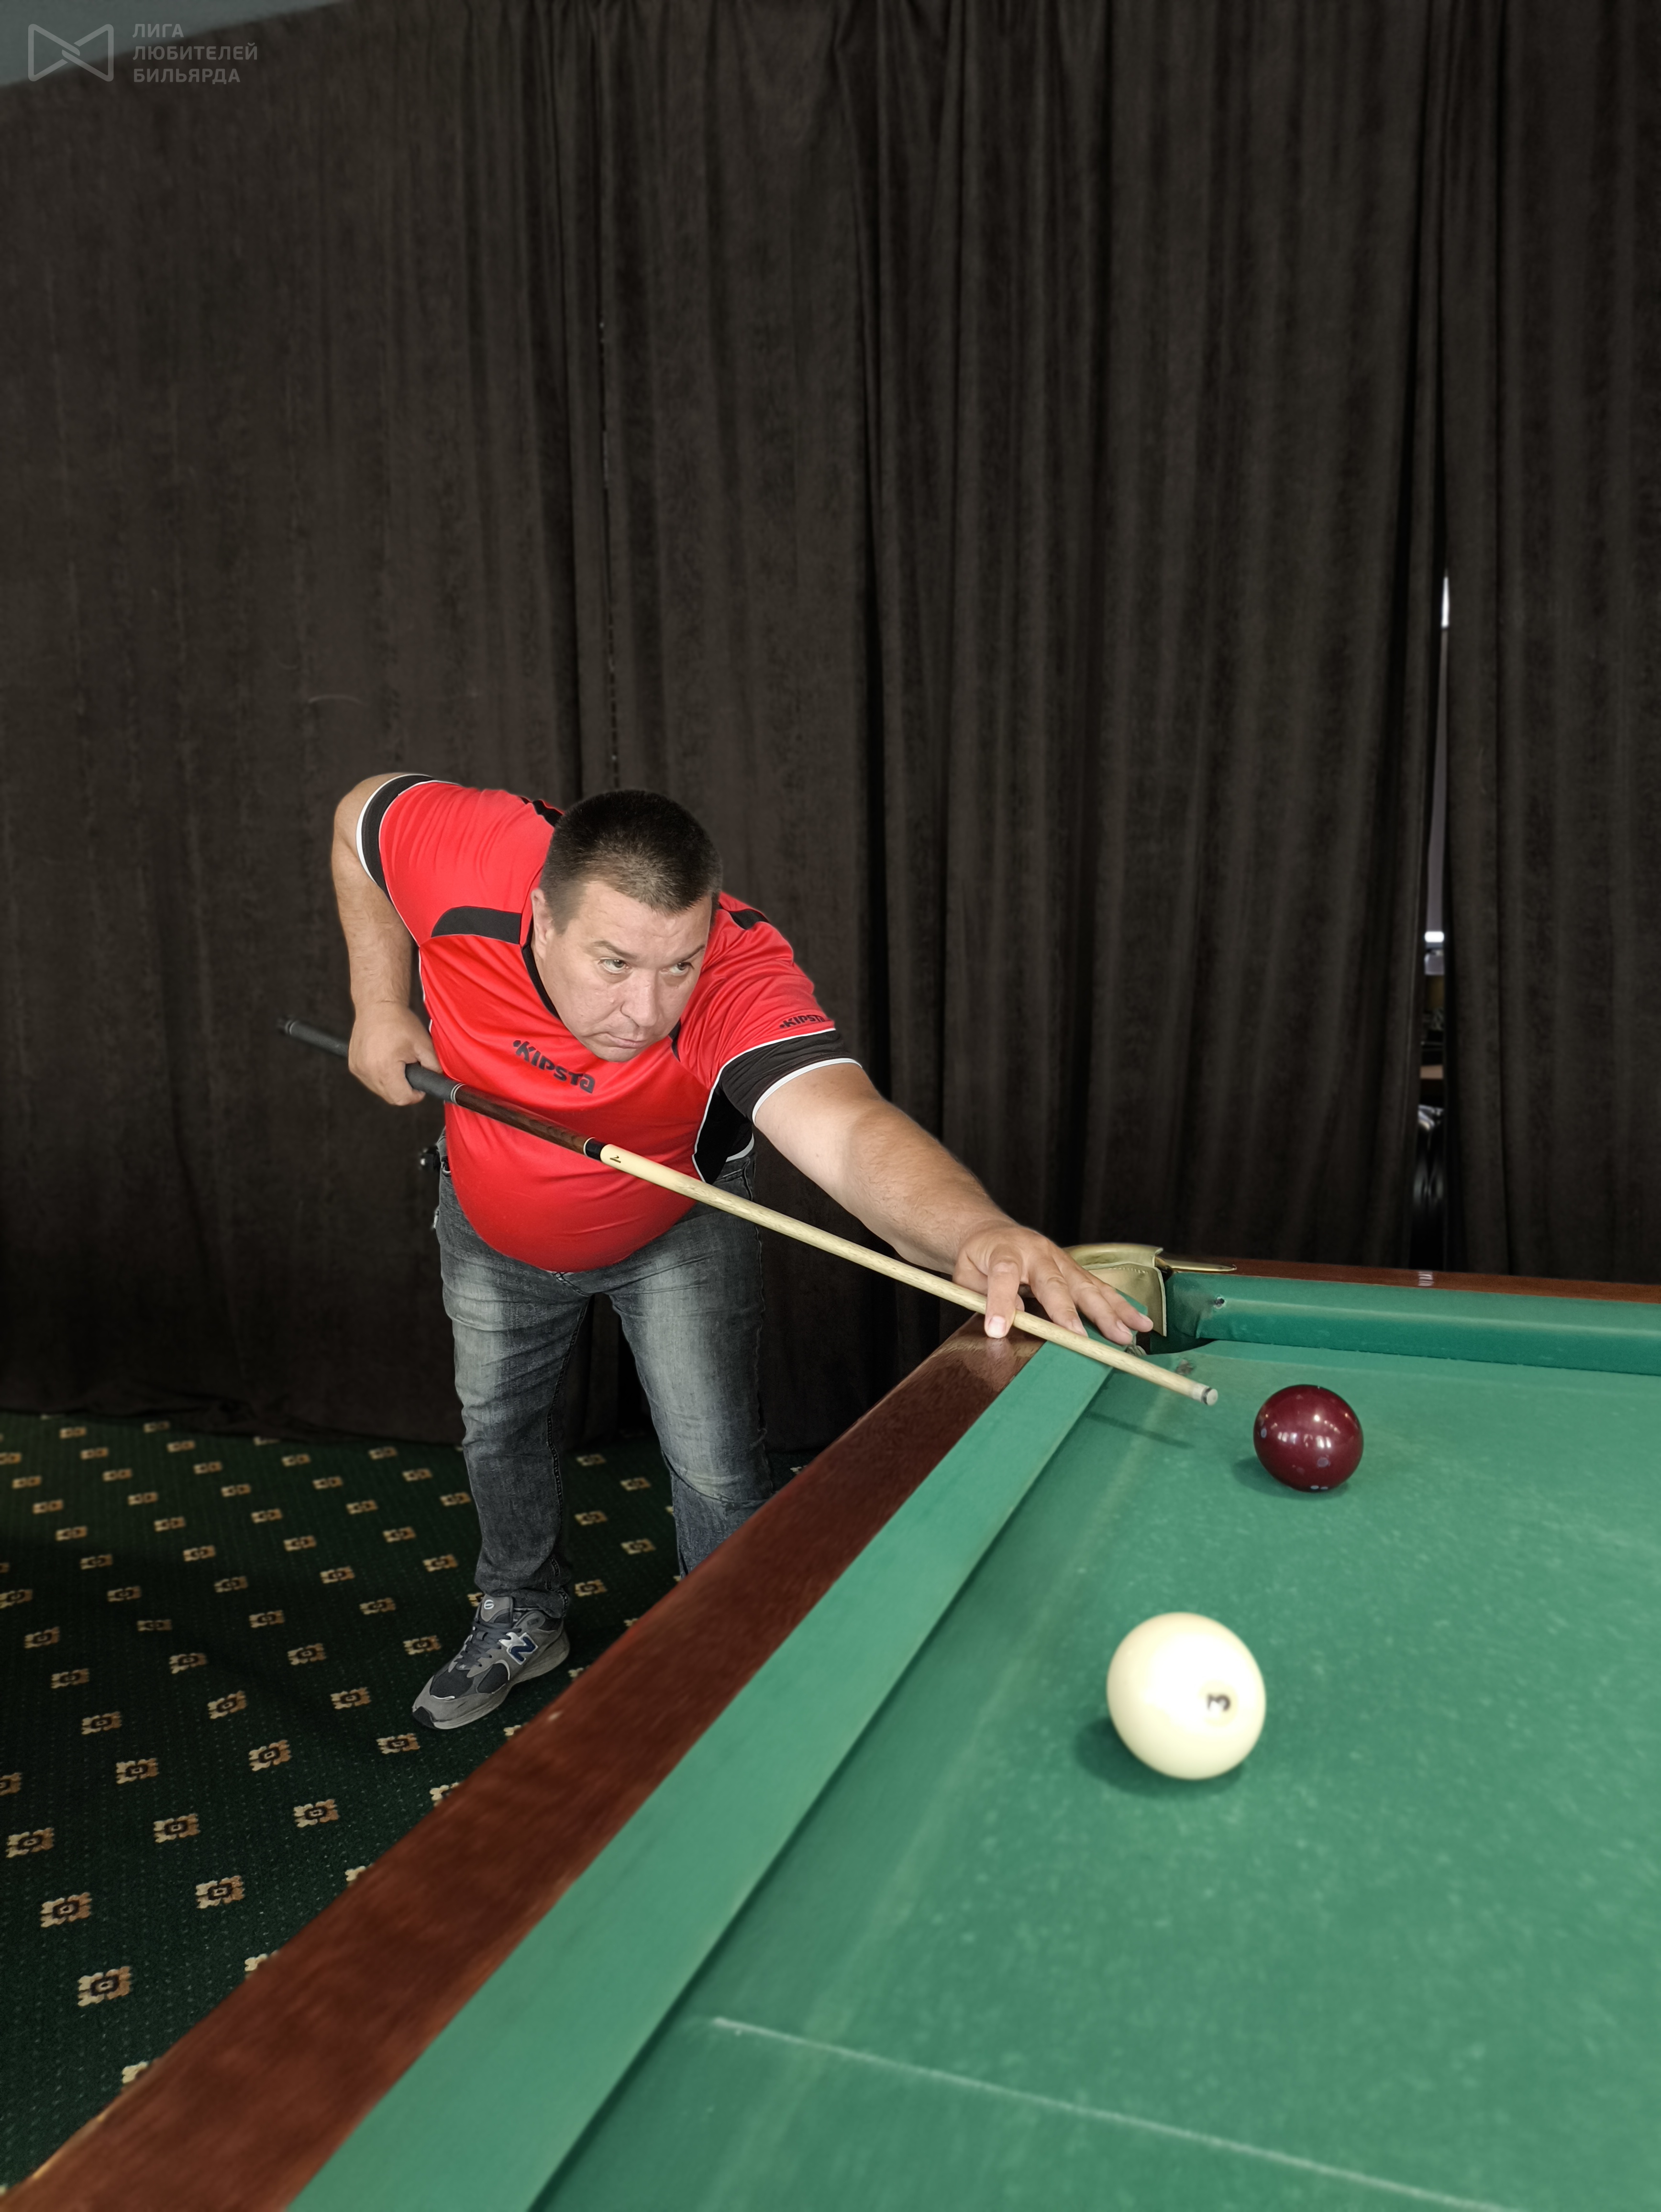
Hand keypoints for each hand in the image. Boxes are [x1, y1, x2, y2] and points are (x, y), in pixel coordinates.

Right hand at [347, 1002, 441, 1106]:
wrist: (377, 1006)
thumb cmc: (398, 1021)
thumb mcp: (423, 1044)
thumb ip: (433, 1067)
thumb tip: (437, 1081)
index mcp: (385, 1068)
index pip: (402, 1098)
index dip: (415, 1095)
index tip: (420, 1085)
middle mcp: (367, 1071)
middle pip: (391, 1097)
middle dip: (404, 1089)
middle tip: (411, 1070)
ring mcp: (358, 1069)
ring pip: (380, 1090)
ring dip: (392, 1083)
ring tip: (398, 1062)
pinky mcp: (354, 1066)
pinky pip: (371, 1081)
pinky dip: (381, 1076)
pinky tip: (386, 1060)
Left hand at [952, 1219, 1153, 1347]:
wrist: (992, 1232)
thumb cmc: (979, 1257)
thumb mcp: (966, 1273)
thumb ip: (982, 1294)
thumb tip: (1010, 1316)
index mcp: (1004, 1251)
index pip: (1003, 1275)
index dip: (1002, 1302)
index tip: (999, 1329)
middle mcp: (1037, 1252)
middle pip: (1055, 1282)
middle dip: (1068, 1312)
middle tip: (1079, 1338)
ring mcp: (1060, 1259)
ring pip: (1086, 1285)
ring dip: (1108, 1311)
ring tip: (1126, 1333)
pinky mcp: (1075, 1269)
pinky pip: (1100, 1287)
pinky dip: (1120, 1305)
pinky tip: (1138, 1321)